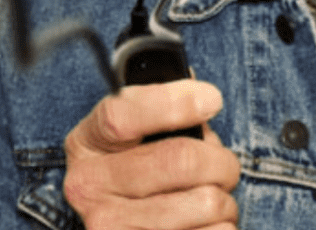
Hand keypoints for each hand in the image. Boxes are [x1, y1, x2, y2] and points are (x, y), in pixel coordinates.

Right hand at [64, 79, 240, 229]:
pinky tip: (207, 223)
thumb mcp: (135, 130)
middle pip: (180, 160)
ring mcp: (109, 227)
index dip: (175, 104)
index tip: (212, 100)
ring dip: (225, 200)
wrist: (117, 220)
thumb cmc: (137, 164)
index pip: (124, 116)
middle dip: (221, 161)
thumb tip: (205, 99)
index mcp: (89, 142)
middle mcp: (90, 186)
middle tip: (227, 166)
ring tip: (215, 199)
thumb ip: (165, 107)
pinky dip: (223, 226)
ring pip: (203, 202)